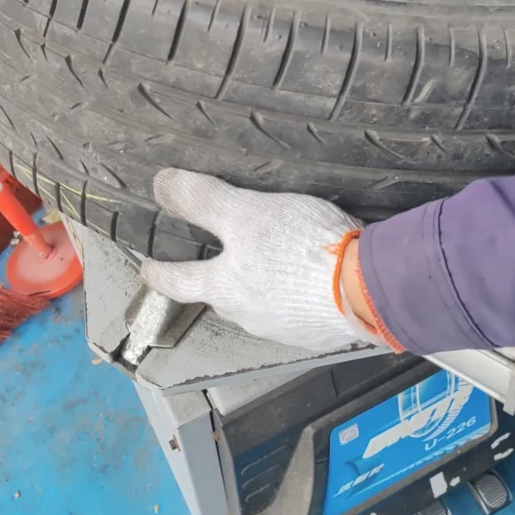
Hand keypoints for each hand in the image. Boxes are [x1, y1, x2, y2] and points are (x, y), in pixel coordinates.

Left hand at [142, 169, 383, 350]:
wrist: (367, 289)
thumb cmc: (301, 249)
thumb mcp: (246, 212)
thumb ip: (203, 200)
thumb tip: (160, 185)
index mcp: (225, 287)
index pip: (178, 281)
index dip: (159, 272)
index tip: (146, 269)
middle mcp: (248, 314)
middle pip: (220, 295)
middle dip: (214, 280)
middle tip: (213, 263)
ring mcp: (284, 327)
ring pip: (257, 304)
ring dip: (258, 286)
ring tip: (268, 263)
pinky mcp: (318, 329)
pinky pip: (294, 309)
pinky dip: (292, 293)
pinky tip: (307, 277)